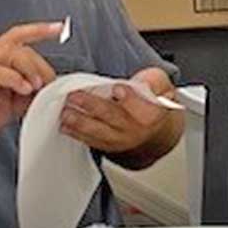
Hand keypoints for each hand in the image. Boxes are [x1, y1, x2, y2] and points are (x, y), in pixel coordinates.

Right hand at [0, 22, 62, 154]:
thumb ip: (25, 95)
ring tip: (36, 87)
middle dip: (40, 63)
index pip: (18, 36)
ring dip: (30, 69)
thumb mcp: (7, 105)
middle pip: (20, 45)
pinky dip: (15, 79)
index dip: (39, 30)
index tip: (59, 28)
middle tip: (48, 84)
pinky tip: (24, 90)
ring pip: (11, 54)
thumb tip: (47, 92)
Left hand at [60, 66, 179, 158]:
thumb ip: (155, 81)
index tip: (117, 89)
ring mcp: (121, 140)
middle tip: (75, 97)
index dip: (130, 98)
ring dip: (80, 123)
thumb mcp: (161, 85)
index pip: (144, 107)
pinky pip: (92, 141)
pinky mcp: (108, 145)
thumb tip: (146, 82)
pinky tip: (66, 125)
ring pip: (100, 132)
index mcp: (153, 114)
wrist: (153, 129)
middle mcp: (136, 130)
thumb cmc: (153, 102)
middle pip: (115, 118)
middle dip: (94, 107)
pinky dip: (77, 134)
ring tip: (66, 113)